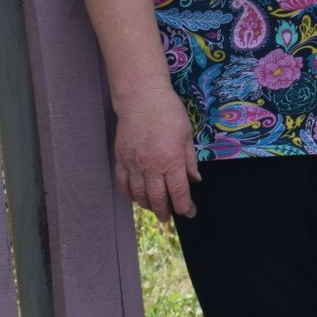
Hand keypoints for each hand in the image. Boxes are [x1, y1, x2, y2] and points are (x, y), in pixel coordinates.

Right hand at [111, 88, 201, 220]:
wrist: (142, 99)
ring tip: (155, 208)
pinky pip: (122, 183)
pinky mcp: (121, 159)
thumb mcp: (187, 136)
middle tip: (169, 217)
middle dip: (165, 212)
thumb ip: (189, 161)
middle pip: (157, 198)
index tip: (189, 212)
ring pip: (138, 194)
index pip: (178, 192)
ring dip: (147, 205)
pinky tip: (136, 197)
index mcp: (171, 160)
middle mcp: (151, 166)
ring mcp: (133, 163)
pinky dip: (129, 194)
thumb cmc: (169, 113)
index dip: (184, 207)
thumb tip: (195, 180)